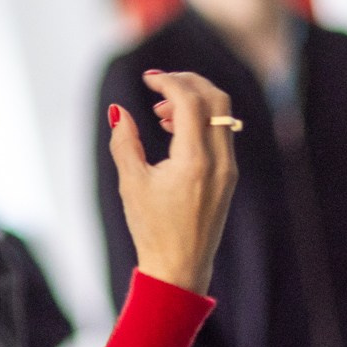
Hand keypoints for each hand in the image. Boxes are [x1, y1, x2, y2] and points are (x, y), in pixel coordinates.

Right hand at [110, 71, 237, 293]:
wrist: (180, 267)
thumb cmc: (152, 229)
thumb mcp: (132, 183)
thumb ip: (124, 142)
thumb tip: (117, 111)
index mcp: (194, 161)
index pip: (190, 102)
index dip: (169, 82)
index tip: (148, 79)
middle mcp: (219, 161)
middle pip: (216, 99)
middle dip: (188, 82)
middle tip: (160, 83)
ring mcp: (228, 168)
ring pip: (222, 114)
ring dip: (194, 101)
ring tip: (161, 113)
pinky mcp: (228, 176)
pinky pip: (221, 133)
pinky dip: (202, 120)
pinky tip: (174, 130)